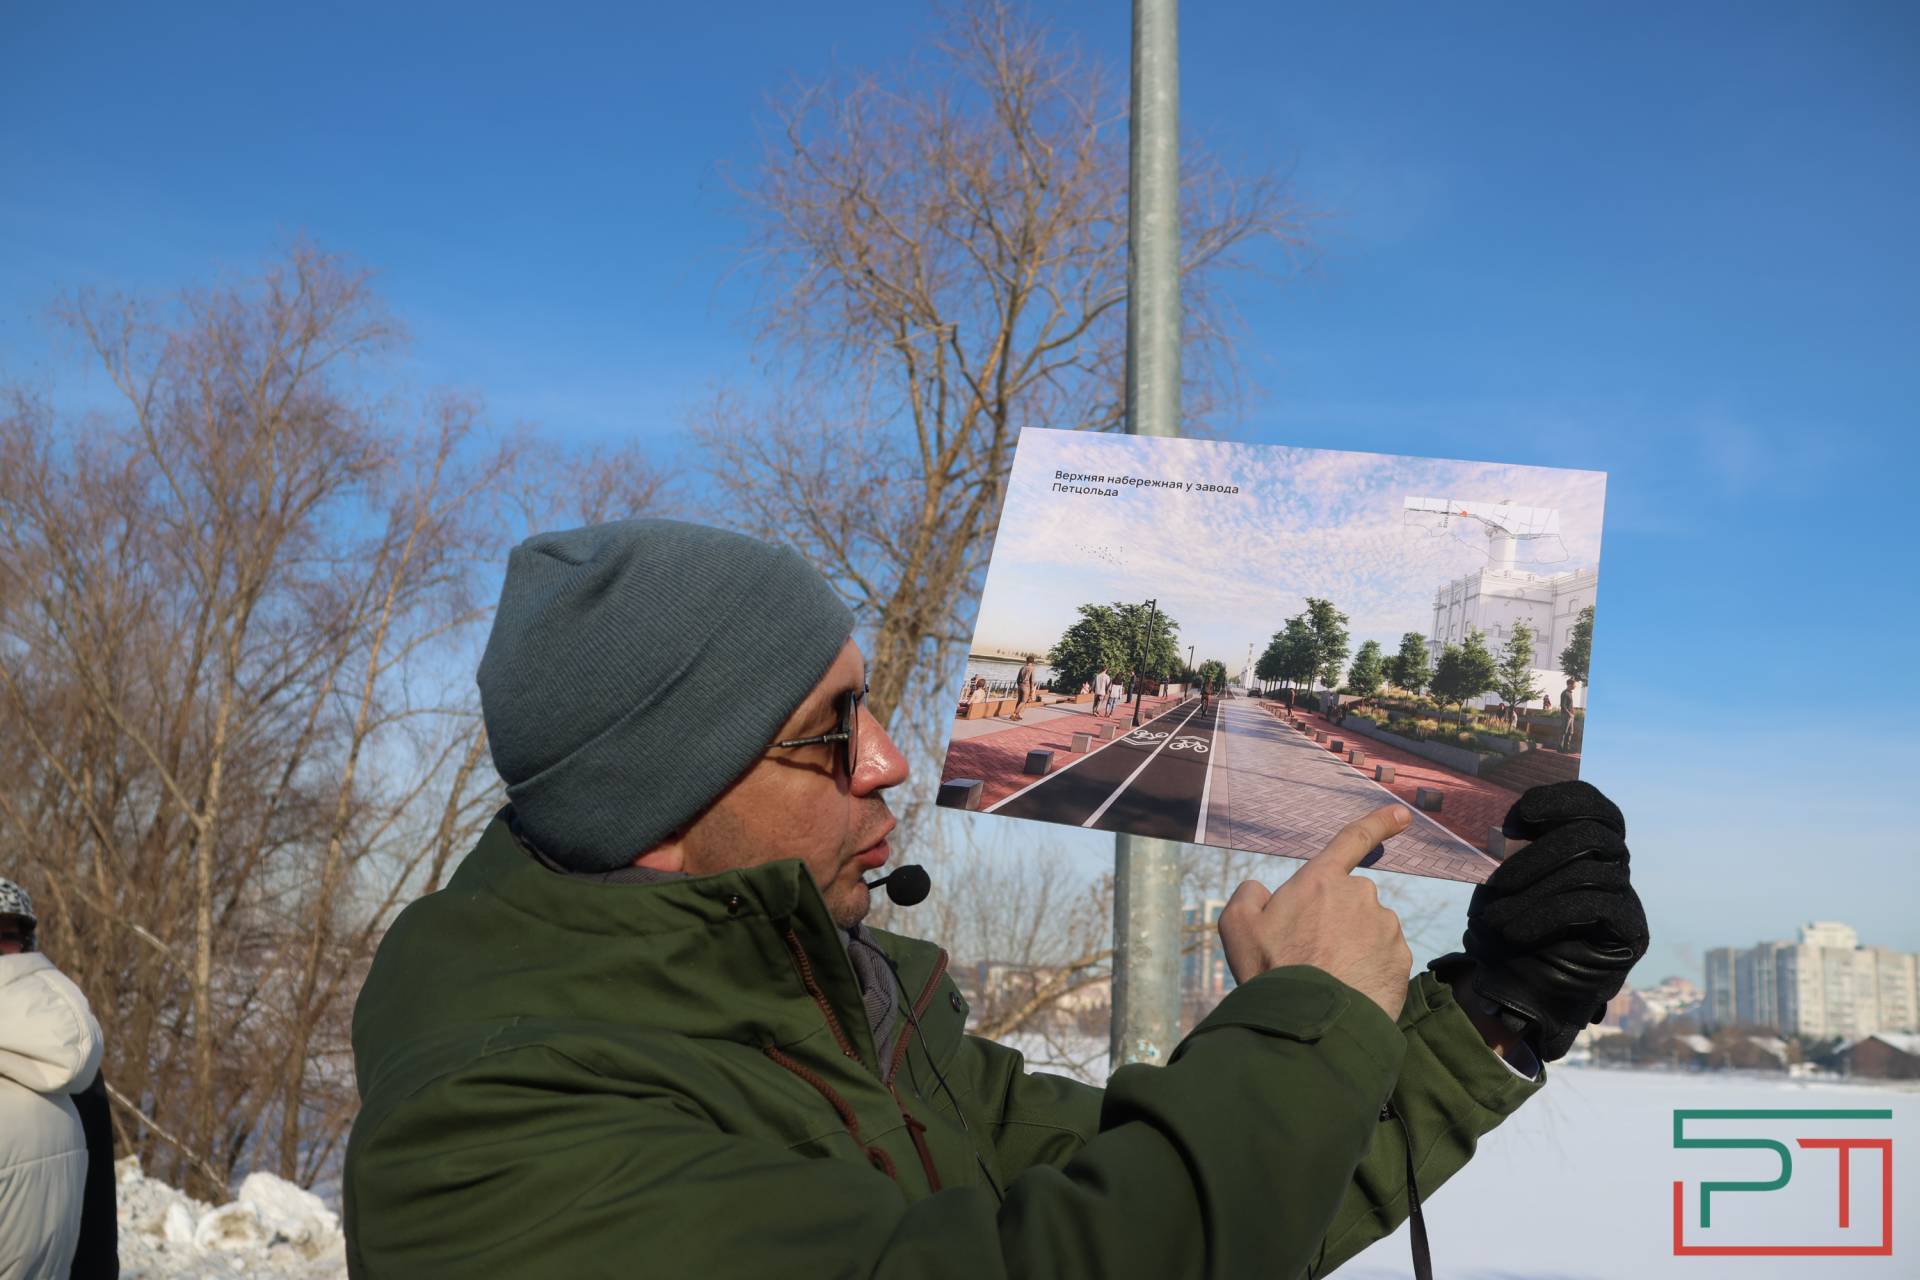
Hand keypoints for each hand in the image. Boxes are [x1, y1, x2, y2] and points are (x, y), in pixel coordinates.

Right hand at [1219, 805, 1413, 1020]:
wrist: (1311, 1022)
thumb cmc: (1272, 971)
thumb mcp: (1236, 925)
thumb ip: (1249, 894)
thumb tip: (1263, 891)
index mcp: (1321, 881)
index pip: (1352, 840)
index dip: (1378, 823)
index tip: (1401, 815)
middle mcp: (1360, 896)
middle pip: (1350, 899)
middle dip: (1335, 918)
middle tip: (1309, 951)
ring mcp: (1385, 928)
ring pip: (1369, 929)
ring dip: (1353, 944)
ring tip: (1328, 976)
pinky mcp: (1401, 959)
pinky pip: (1384, 956)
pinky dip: (1369, 968)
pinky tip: (1348, 987)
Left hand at [1443, 780, 1649, 1061]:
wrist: (1515, 986)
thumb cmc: (1505, 926)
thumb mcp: (1499, 878)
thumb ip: (1512, 844)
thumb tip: (1507, 808)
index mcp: (1585, 844)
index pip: (1595, 806)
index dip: (1566, 799)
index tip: (1526, 810)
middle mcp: (1614, 866)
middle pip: (1596, 834)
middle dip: (1541, 852)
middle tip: (1498, 880)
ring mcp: (1625, 898)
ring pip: (1590, 871)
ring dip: (1535, 891)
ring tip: (1496, 917)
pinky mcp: (1631, 932)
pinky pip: (1595, 905)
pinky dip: (1547, 914)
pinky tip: (1516, 931)